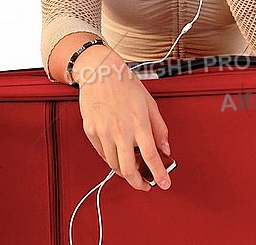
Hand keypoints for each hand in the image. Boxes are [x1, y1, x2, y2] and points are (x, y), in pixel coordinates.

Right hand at [75, 47, 171, 191]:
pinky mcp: (91, 131)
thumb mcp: (150, 103)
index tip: (164, 184)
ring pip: (113, 164)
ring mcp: (104, 132)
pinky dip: (111, 158)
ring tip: (132, 167)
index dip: (158, 174)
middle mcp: (120, 129)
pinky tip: (118, 153)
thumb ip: (160, 128)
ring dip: (124, 171)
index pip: (150, 156)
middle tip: (145, 184)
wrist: (101, 72)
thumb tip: (165, 149)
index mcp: (138, 122)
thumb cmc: (126, 84)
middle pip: (128, 169)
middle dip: (138, 183)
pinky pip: (102, 154)